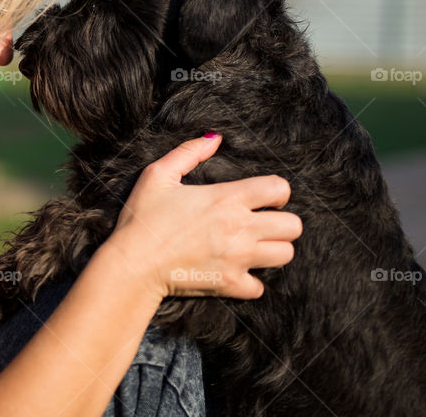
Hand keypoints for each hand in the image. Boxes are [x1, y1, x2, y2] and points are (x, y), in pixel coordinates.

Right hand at [108, 133, 300, 299]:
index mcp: (226, 199)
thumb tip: (215, 137)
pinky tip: (235, 271)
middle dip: (281, 222)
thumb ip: (189, 152)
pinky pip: (260, 287)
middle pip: (293, 226)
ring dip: (272, 249)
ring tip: (253, 246)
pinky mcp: (230, 284)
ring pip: (285, 255)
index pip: (279, 189)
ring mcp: (238, 259)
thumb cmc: (143, 218)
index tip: (262, 197)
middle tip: (261, 223)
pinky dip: (251, 281)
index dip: (276, 191)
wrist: (132, 264)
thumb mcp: (158, 175)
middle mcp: (240, 229)